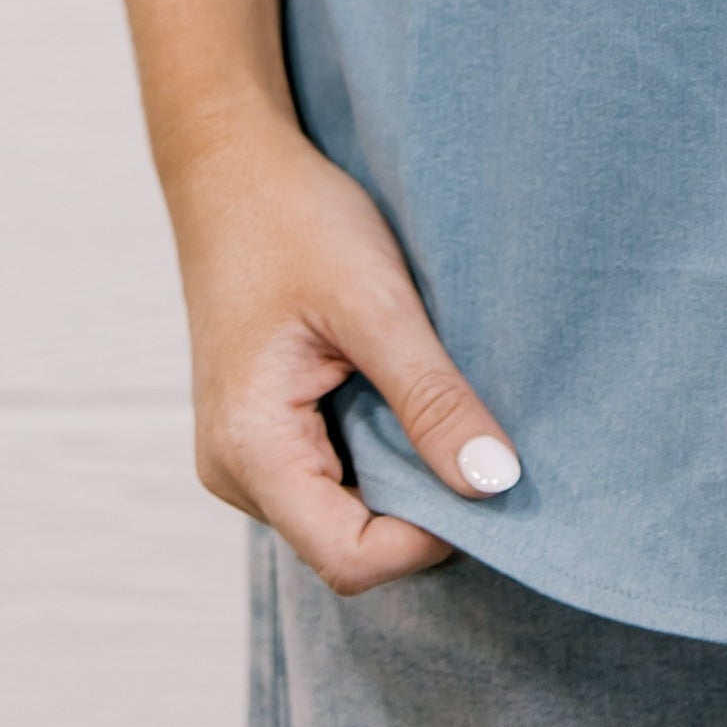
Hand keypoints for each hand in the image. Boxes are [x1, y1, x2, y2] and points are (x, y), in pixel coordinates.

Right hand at [170, 110, 519, 595]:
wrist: (232, 168)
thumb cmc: (294, 221)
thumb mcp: (376, 304)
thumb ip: (431, 399)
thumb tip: (495, 483)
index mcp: (250, 450)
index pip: (351, 558)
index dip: (429, 535)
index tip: (486, 470)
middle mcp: (236, 473)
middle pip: (350, 544)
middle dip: (423, 504)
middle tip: (475, 429)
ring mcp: (246, 456)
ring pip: (347, 512)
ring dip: (405, 473)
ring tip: (435, 397)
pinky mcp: (264, 434)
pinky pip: (335, 476)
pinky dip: (384, 449)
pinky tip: (405, 392)